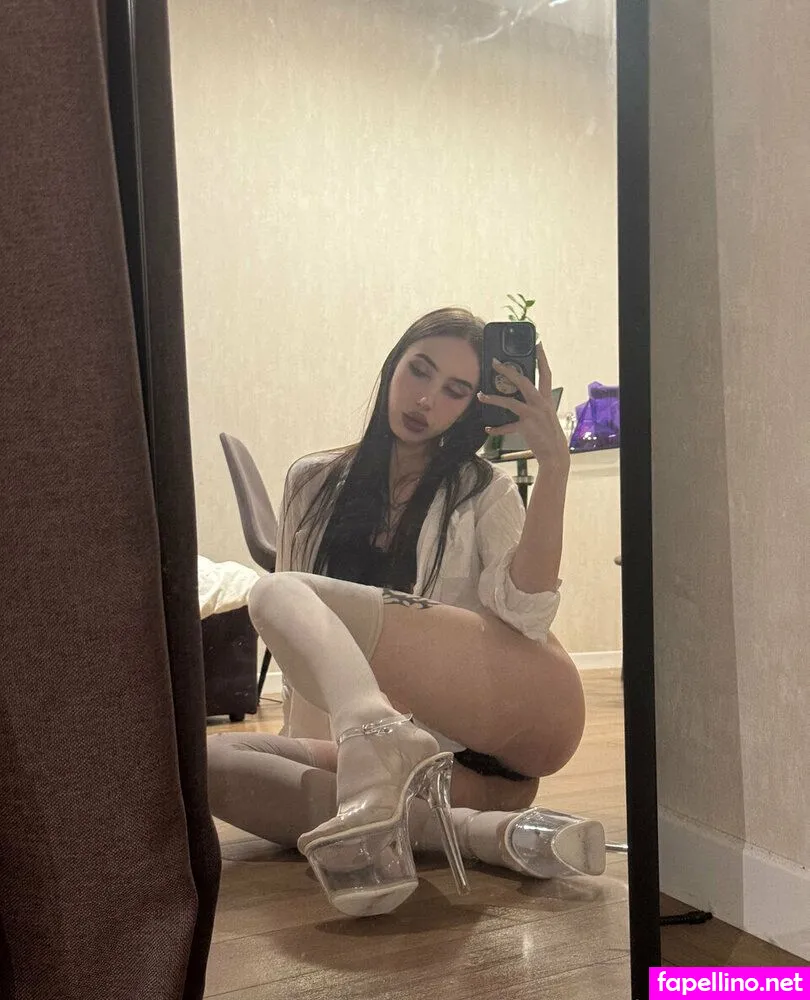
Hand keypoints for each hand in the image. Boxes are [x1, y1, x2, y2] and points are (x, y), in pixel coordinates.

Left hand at [477, 344, 569, 470]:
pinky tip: (488, 429)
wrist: (555, 454)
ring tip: (480, 395)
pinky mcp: (526, 427)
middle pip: (523, 381)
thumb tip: (518, 396)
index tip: (536, 343)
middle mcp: (541, 403)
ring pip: (510, 402)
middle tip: (494, 362)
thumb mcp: (545, 414)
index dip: (541, 357)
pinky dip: (497, 429)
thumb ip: (534, 403)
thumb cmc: (549, 434)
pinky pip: (507, 426)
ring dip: (493, 398)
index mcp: (546, 398)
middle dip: (508, 370)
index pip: (546, 373)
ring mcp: (533, 414)